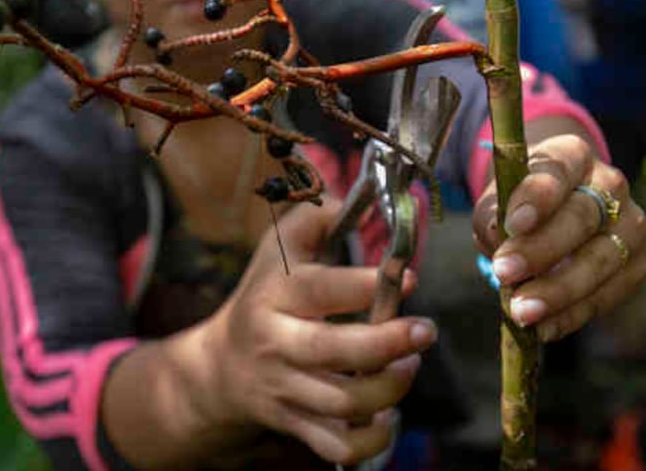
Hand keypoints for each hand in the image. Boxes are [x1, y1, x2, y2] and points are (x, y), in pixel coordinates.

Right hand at [198, 198, 437, 464]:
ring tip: (409, 366)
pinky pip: (337, 447)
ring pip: (342, 402)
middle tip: (425, 331)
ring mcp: (284, 388)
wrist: (221, 367)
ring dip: (389, 388)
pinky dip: (371, 441)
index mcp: (274, 293)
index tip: (408, 277)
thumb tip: (360, 199)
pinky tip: (387, 415)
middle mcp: (276, 342)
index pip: (319, 288)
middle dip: (388, 343)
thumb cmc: (266, 295)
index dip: (368, 283)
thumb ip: (317, 217)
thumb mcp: (278, 249)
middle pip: (332, 351)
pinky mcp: (295, 424)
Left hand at [472, 134, 645, 342]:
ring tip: (521, 312)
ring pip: (600, 259)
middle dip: (541, 250)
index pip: (559, 170)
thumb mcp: (498, 200)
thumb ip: (493, 215)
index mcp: (572, 156)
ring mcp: (630, 226)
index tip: (514, 223)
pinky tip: (544, 327)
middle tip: (505, 273)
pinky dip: (572, 314)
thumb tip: (498, 238)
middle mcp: (611, 185)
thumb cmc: (520, 205)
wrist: (556, 217)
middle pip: (581, 217)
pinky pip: (607, 294)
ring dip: (558, 290)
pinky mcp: (636, 266)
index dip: (538, 196)